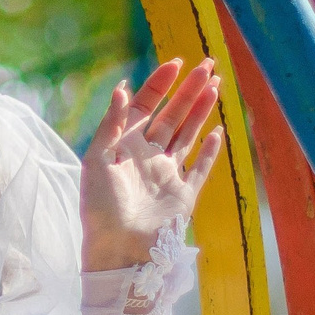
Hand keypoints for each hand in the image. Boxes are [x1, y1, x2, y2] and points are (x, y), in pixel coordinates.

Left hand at [81, 58, 223, 270]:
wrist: (119, 251)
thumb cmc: (100, 208)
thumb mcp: (97, 160)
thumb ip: (111, 125)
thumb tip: (122, 88)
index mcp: (124, 146)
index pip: (145, 107)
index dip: (159, 84)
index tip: (176, 63)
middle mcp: (147, 157)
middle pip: (172, 115)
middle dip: (188, 90)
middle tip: (208, 65)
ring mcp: (167, 175)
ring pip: (188, 135)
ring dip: (201, 110)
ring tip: (215, 85)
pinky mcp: (184, 195)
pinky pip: (199, 168)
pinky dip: (209, 151)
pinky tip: (218, 131)